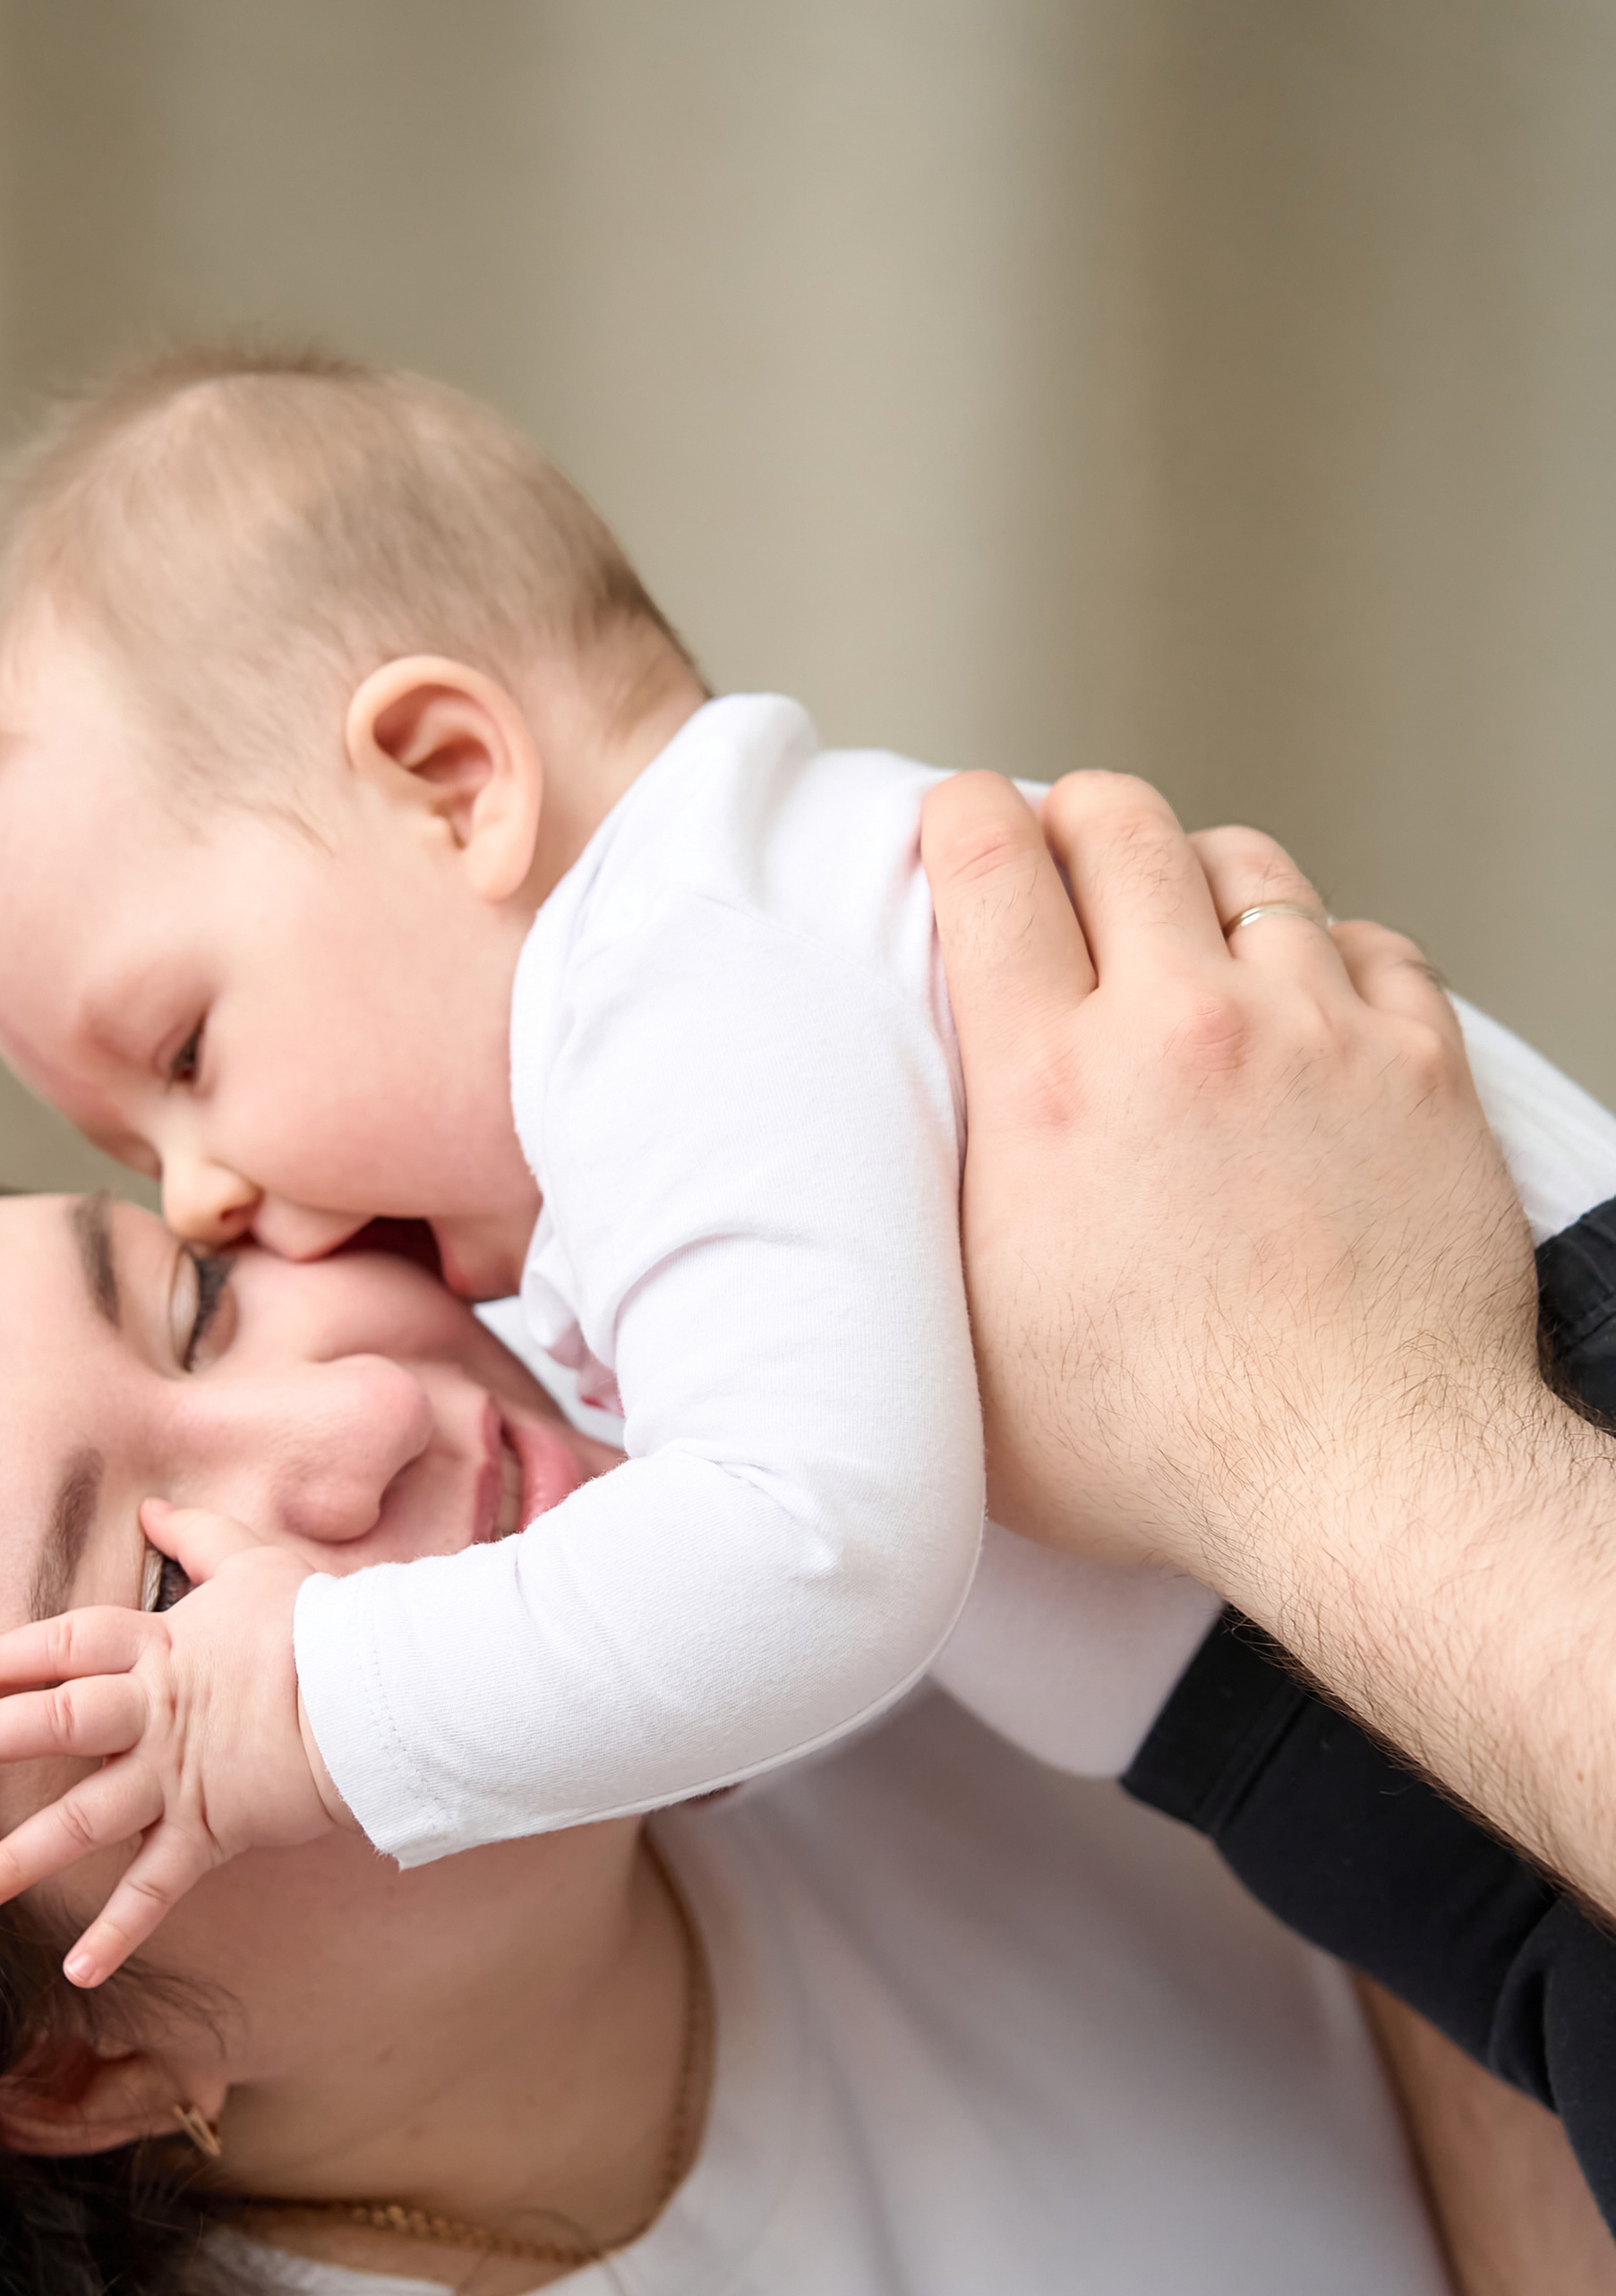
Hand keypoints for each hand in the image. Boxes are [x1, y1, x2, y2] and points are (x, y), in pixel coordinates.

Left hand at [0, 1503, 351, 1984]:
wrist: (376, 1695)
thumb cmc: (322, 1625)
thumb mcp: (256, 1563)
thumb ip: (199, 1536)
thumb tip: (156, 1509)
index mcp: (162, 1648)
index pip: (70, 1644)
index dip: (13, 1653)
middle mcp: (155, 1714)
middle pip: (57, 1722)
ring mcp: (177, 1777)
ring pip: (85, 1818)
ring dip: (24, 1855)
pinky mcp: (211, 1831)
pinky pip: (154, 1891)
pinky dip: (118, 1933)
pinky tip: (76, 1972)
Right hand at [921, 764, 1537, 1586]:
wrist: (1361, 1479)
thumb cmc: (1166, 1453)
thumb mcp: (967, 1363)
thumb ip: (923, 1250)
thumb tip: (876, 1216)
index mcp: (1049, 1088)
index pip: (990, 864)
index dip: (965, 817)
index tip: (961, 821)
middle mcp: (1181, 1028)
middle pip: (1122, 824)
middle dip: (1080, 818)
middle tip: (1066, 849)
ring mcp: (1314, 1033)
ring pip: (1251, 868)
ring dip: (1203, 881)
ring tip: (1188, 927)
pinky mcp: (1420, 1067)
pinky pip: (1371, 944)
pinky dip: (1329, 958)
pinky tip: (1306, 1008)